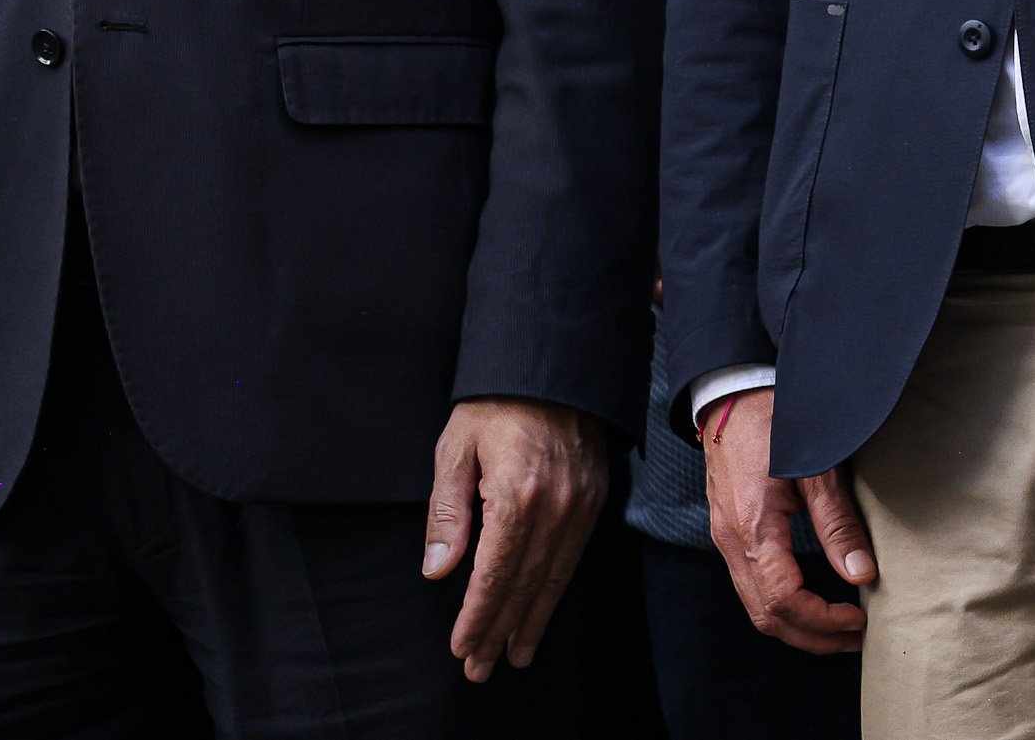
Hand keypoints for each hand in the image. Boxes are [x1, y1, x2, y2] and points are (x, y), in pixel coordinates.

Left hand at [421, 398, 608, 679]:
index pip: (495, 573)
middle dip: (500, 630)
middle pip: (526, 584)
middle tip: (481, 668)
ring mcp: (581, 501)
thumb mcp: (454, 451)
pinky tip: (543, 609)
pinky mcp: (595, 495)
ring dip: (533, 620)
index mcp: (516, 495)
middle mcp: (555, 505)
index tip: (462, 648)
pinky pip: (576, 555)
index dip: (477, 615)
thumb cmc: (493, 405)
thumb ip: (447, 512)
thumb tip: (439, 568)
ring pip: (556, 576)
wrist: (551, 366)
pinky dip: (558, 589)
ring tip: (516, 654)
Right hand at [703, 389, 874, 655]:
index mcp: (752, 530)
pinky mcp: (729, 533)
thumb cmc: (778, 422)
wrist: (733, 393)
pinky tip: (815, 597)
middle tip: (857, 637)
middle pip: (767, 615)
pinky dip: (783, 603)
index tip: (860, 621)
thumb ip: (837, 522)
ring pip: (756, 605)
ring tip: (842, 626)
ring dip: (798, 624)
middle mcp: (732, 544)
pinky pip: (752, 585)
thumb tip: (862, 573)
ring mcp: (726, 541)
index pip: (784, 601)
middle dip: (813, 636)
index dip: (823, 621)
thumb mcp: (817, 468)